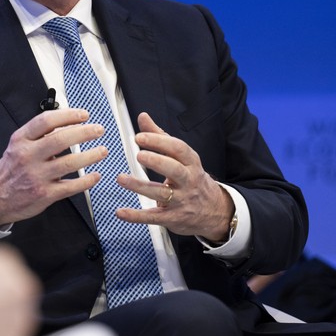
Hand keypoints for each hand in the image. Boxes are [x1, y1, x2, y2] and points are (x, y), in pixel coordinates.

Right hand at [0, 108, 105, 226]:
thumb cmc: (10, 170)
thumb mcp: (17, 145)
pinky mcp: (45, 194)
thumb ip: (38, 134)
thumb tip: (66, 122)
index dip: (68, 115)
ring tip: (102, 151)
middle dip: (85, 132)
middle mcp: (28, 156)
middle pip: (61, 139)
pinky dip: (87, 180)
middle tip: (98, 130)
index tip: (84, 115)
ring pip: (70, 162)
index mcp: (21, 140)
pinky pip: (72, 186)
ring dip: (91, 155)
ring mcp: (37, 176)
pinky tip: (95, 175)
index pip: (46, 121)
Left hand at [115, 112, 233, 241]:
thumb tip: (143, 117)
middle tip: (139, 155)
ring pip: (161, 193)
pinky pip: (154, 217)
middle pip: (174, 170)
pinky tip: (121, 212)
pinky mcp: (173, 218)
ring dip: (140, 186)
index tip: (140, 137)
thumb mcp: (182, 158)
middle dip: (157, 161)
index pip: (178, 149)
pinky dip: (136, 216)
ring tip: (121, 178)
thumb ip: (160, 137)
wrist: (215, 211)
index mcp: (191, 163)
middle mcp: (188, 181)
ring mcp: (182, 200)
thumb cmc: (192, 178)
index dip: (159, 142)